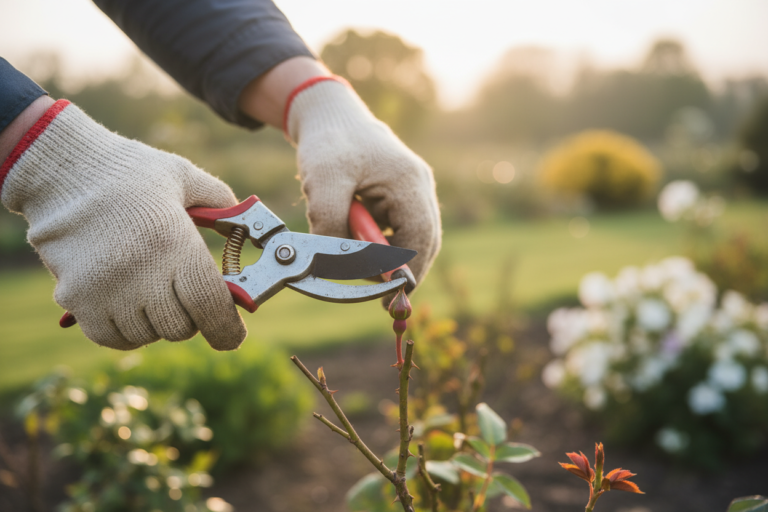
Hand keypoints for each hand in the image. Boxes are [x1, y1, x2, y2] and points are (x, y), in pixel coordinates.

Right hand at [1, 101, 246, 349]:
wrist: (60, 169)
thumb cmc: (130, 172)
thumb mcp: (184, 177)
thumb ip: (222, 204)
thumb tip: (245, 230)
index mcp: (174, 243)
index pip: (210, 306)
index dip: (227, 329)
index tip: (232, 335)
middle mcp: (141, 272)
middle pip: (181, 327)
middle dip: (191, 316)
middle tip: (185, 294)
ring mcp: (105, 290)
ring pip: (148, 335)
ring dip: (157, 322)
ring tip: (151, 290)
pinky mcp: (75, 300)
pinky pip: (112, 338)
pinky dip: (125, 330)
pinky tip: (127, 304)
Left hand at [238, 58, 440, 291]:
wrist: (327, 114)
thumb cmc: (328, 142)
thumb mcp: (323, 182)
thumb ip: (330, 224)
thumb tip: (336, 267)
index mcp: (408, 181)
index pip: (421, 238)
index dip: (408, 272)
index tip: (391, 298)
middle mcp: (418, 186)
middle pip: (424, 242)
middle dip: (403, 272)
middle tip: (382, 299)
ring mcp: (412, 190)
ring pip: (411, 238)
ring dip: (388, 256)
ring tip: (359, 262)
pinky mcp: (399, 195)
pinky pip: (398, 229)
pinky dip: (382, 244)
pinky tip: (359, 242)